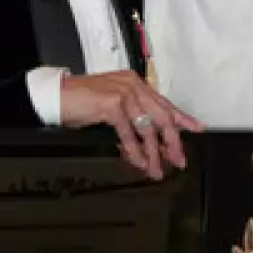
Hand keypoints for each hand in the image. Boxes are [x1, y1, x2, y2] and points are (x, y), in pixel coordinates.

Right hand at [60, 70, 202, 178]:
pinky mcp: (112, 104)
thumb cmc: (80, 101)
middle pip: (162, 116)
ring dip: (153, 152)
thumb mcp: (112, 108)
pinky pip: (129, 133)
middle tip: (179, 160)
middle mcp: (133, 85)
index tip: (197, 129)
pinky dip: (134, 150)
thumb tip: (149, 142)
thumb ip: (132, 118)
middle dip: (172, 141)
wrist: (56, 95)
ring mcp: (123, 93)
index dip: (181, 118)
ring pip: (147, 128)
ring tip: (156, 169)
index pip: (164, 103)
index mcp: (134, 83)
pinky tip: (138, 162)